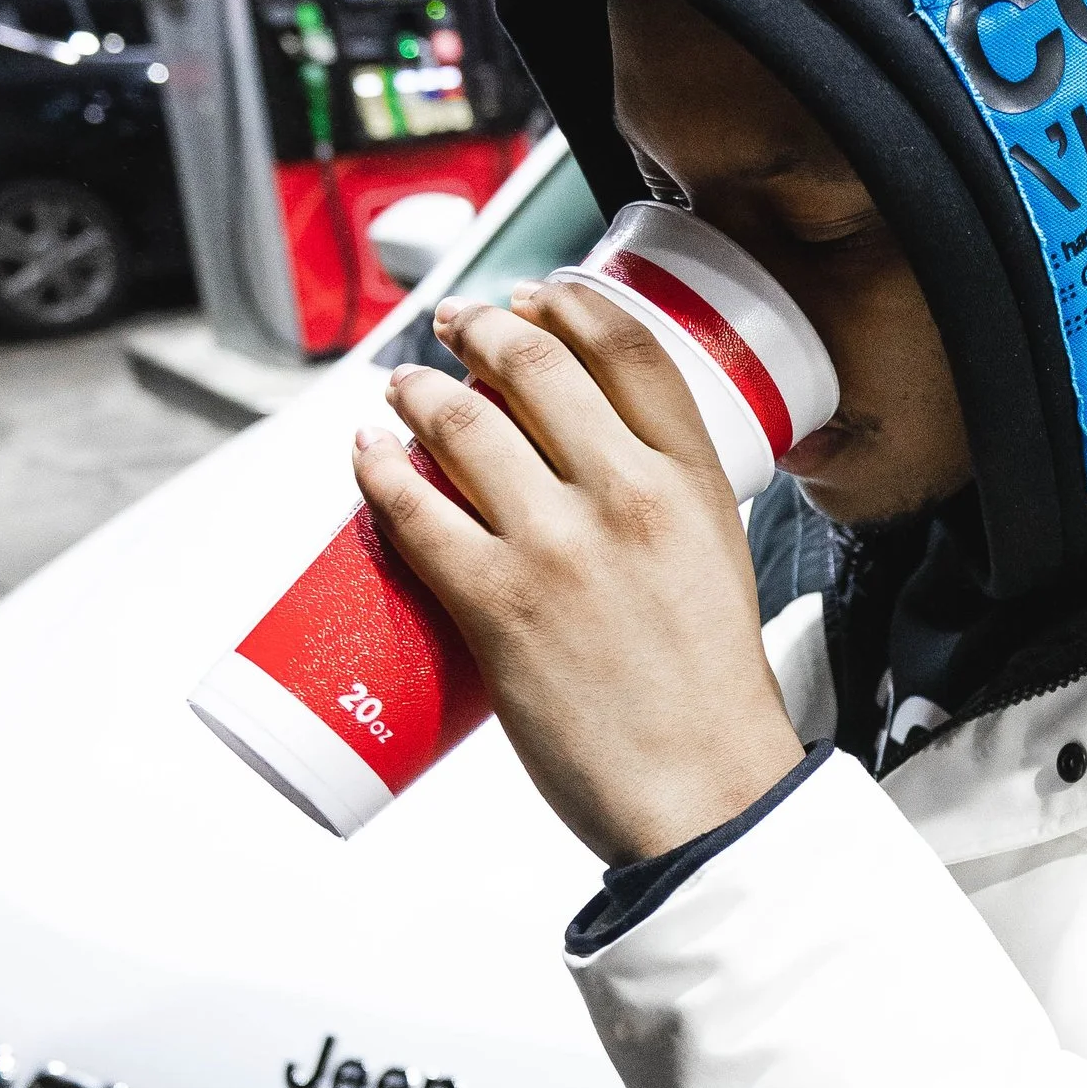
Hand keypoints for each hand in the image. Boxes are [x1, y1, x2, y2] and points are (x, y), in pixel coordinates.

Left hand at [352, 282, 803, 865]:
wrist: (705, 790)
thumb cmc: (711, 695)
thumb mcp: (720, 560)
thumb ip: (672, 502)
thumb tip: (606, 467)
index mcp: (693, 481)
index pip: (628, 348)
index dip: (569, 305)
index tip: (537, 297)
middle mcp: (626, 496)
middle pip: (535, 366)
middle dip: (479, 329)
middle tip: (453, 326)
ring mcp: (557, 547)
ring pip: (462, 425)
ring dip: (416, 390)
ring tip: (400, 386)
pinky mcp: (497, 605)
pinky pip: (414, 513)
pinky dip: (377, 471)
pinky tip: (366, 455)